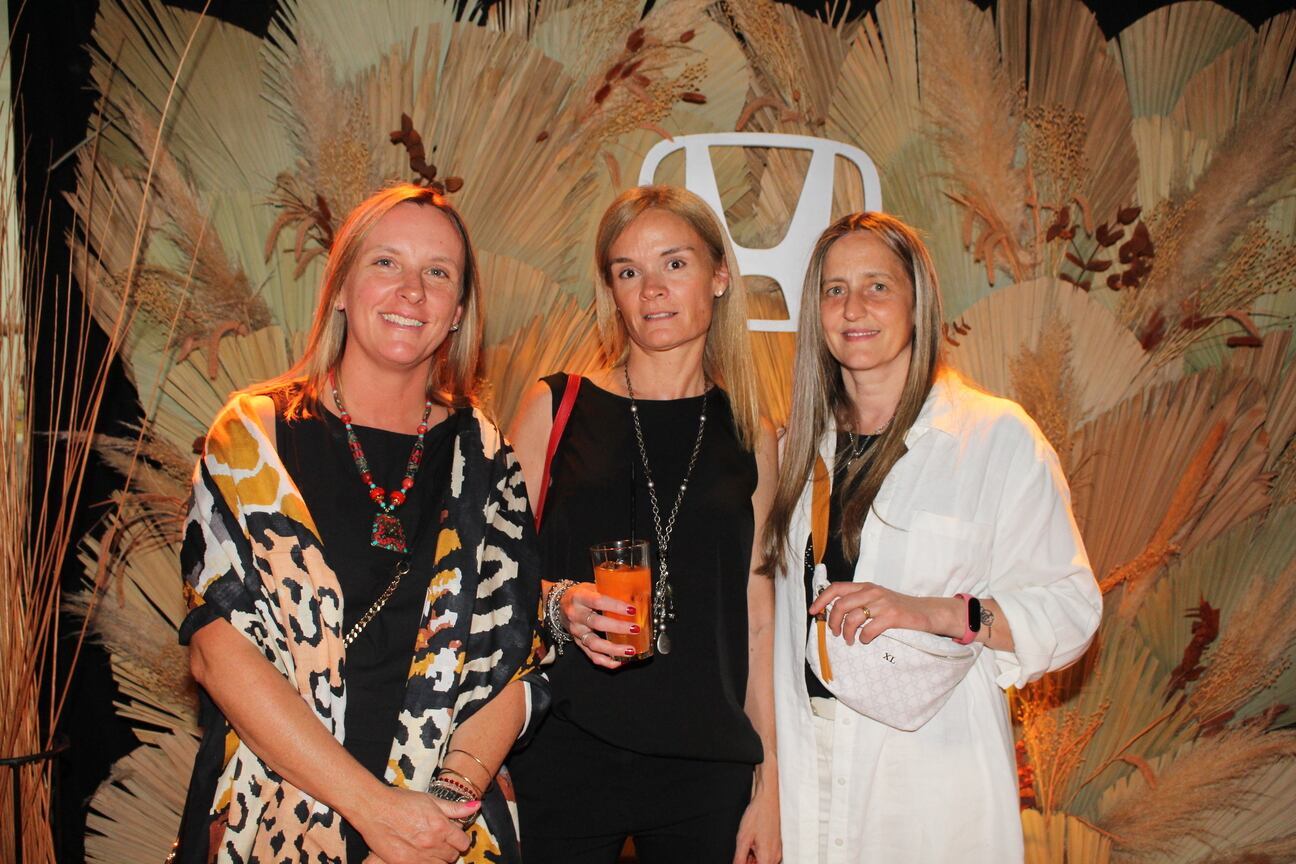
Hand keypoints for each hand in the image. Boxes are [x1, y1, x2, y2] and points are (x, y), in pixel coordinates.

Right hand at [350, 785, 476, 863]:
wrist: (374, 808)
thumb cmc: (401, 801)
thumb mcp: (430, 799)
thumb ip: (454, 807)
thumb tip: (476, 806)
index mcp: (441, 826)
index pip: (463, 842)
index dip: (459, 838)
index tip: (452, 834)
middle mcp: (432, 844)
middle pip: (452, 856)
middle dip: (449, 848)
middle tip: (439, 839)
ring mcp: (418, 857)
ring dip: (438, 858)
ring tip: (428, 847)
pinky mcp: (404, 863)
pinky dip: (425, 862)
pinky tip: (419, 854)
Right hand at [561, 581, 640, 667]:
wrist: (560, 606)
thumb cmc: (581, 595)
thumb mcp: (591, 587)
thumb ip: (608, 591)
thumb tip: (635, 596)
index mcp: (579, 597)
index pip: (597, 601)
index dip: (615, 606)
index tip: (632, 610)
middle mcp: (575, 615)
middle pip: (596, 624)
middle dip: (618, 627)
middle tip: (636, 629)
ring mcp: (576, 632)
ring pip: (594, 644)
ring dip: (614, 649)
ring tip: (631, 650)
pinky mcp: (578, 644)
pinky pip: (592, 656)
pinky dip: (607, 661)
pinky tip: (620, 661)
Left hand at [733, 780, 780, 863]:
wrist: (768, 798)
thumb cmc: (758, 814)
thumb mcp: (743, 838)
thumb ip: (739, 858)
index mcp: (767, 857)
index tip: (741, 859)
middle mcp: (775, 856)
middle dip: (748, 862)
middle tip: (741, 852)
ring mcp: (777, 851)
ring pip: (763, 862)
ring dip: (752, 859)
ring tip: (747, 845)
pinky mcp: (777, 845)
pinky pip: (767, 855)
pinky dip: (757, 853)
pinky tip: (752, 843)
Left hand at [807, 582, 946, 645]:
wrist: (927, 612)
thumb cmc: (899, 608)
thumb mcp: (876, 598)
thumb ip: (858, 601)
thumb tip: (833, 613)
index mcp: (865, 586)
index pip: (836, 588)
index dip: (821, 599)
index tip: (814, 612)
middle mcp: (872, 591)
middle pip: (840, 604)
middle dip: (833, 621)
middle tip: (835, 633)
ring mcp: (882, 603)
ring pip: (852, 618)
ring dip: (847, 633)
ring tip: (850, 640)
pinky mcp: (893, 616)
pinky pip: (869, 629)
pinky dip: (864, 638)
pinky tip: (866, 640)